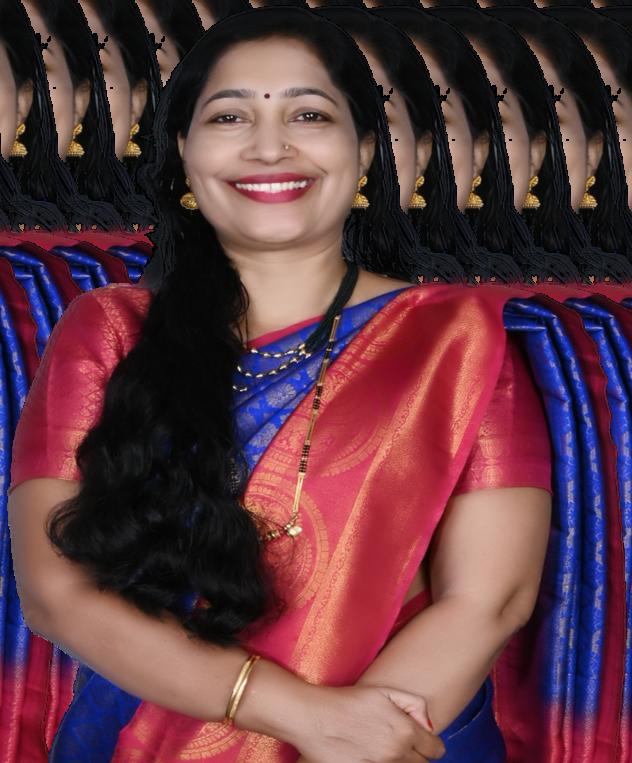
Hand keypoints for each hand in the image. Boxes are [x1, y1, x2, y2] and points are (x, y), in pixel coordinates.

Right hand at [287, 683, 445, 762]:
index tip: (422, 742)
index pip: (435, 750)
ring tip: (382, 748)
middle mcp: (396, 753)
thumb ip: (414, 705)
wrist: (314, 717)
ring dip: (399, 761)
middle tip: (399, 744)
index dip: (430, 745)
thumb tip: (429, 726)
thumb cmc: (348, 701)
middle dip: (416, 755)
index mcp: (404, 730)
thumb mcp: (384, 691)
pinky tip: (370, 755)